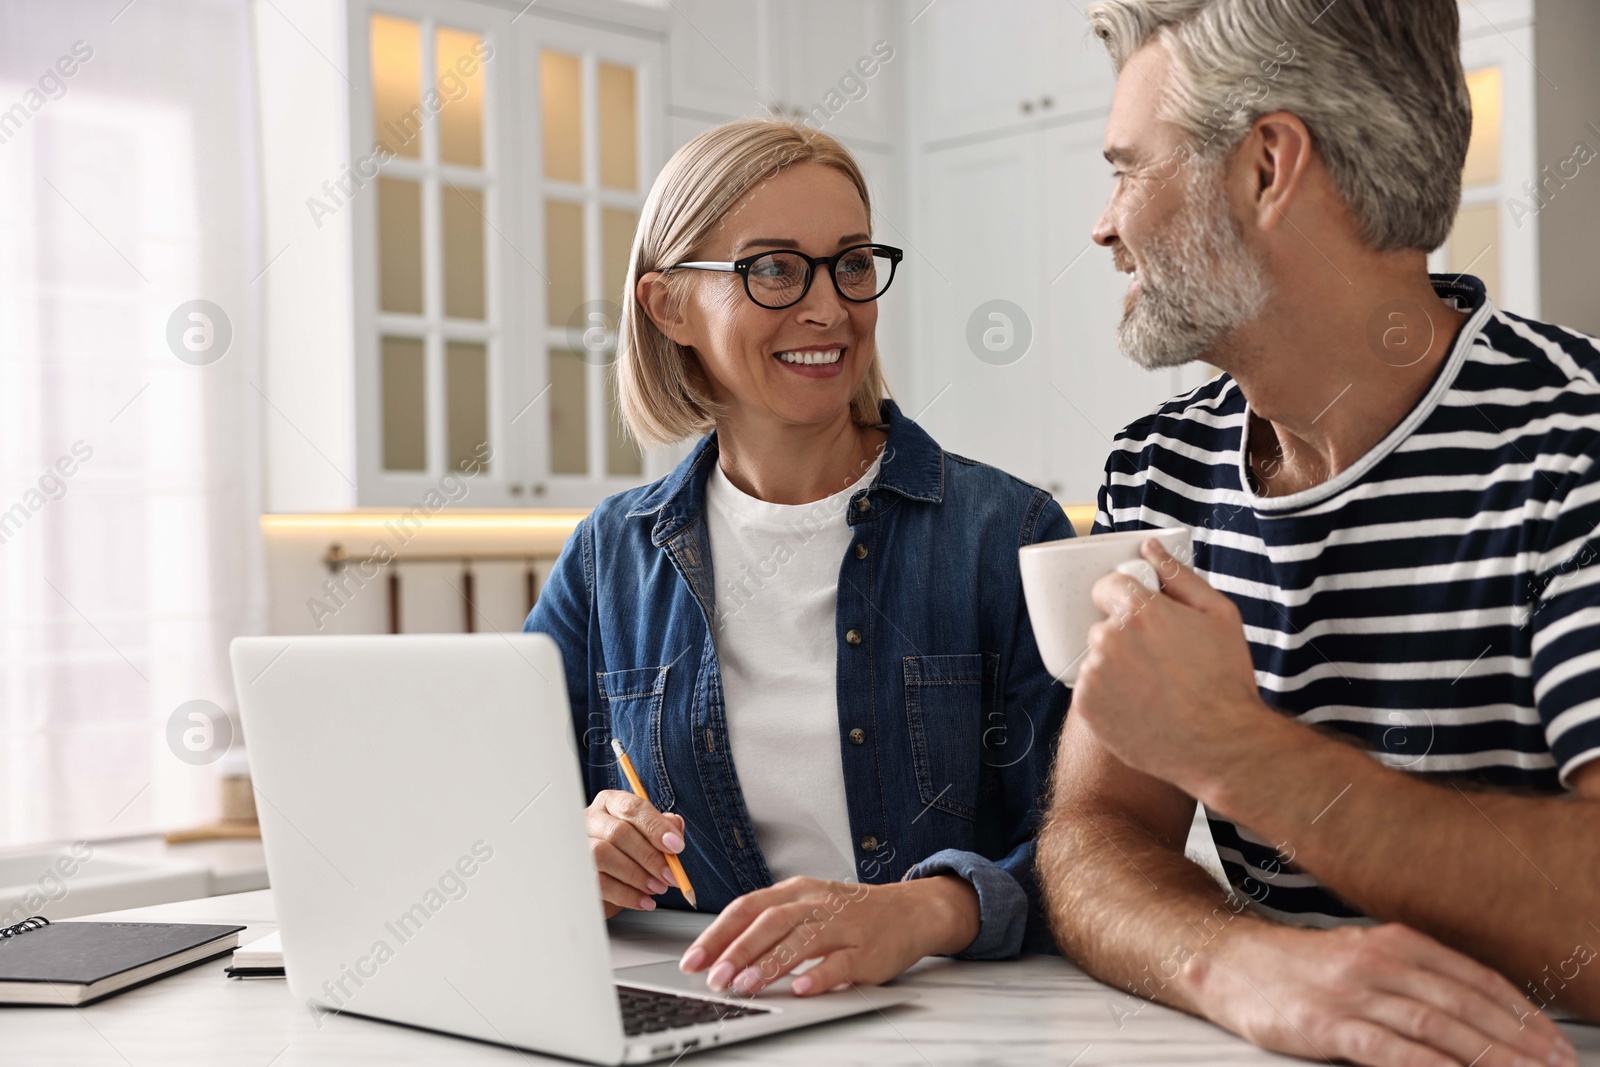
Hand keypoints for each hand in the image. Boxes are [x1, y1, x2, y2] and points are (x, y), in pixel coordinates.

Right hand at [584, 789, 685, 918]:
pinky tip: (644, 901)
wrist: (608, 879)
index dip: (656, 827)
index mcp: (611, 803)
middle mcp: (590, 819)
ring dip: (636, 875)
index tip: (677, 846)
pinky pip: (598, 882)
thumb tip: (675, 826)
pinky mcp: (576, 872)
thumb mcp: (647, 836)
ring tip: (658, 888)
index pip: (632, 807)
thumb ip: (662, 828)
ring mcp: (578, 845)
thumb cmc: (629, 850)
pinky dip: (626, 895)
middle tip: (670, 876)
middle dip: (649, 856)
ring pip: (603, 855)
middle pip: (618, 832)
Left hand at [678, 875, 978, 996]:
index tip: (693, 959)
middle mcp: (817, 903)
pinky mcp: (866, 951)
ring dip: (770, 963)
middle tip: (714, 977)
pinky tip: (801, 988)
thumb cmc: (851, 912)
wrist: (909, 911)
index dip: (718, 933)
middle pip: (770, 921)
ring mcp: (843, 926)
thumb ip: (770, 923)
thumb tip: (722, 952)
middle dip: (737, 950)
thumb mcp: (807, 904)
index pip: (748, 907)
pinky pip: (840, 963)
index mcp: (797, 891)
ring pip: (801, 940)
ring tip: (745, 984)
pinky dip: (819, 975)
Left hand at [1073, 538, 1266, 792]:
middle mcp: (1108, 639)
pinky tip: (1140, 708)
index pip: (1109, 586)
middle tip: (1158, 662)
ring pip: (1097, 660)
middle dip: (1124, 638)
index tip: (1142, 618)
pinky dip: (1108, 698)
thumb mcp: (1220, 615)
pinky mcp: (1086, 708)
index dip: (1126, 599)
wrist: (1222, 745)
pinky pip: (1090, 692)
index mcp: (1139, 610)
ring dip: (1116, 669)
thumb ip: (1180, 576)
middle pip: (1103, 626)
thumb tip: (1151, 547)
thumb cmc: (1226, 680)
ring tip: (1153, 690)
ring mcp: (1094, 675)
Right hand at [1193, 921, 1577, 1066]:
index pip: (1476, 979)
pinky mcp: (1327, 1025)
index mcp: (1395, 942)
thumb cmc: (1298, 969)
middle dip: (1520, 1041)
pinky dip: (1432, 1065)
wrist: (1226, 962)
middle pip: (1466, 1004)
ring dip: (1490, 1055)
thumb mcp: (1362, 957)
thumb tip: (1472, 1015)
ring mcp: (1353, 993)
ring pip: (1439, 1026)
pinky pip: (1391, 1049)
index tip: (1555, 1044)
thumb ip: (1412, 978)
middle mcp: (1380, 962)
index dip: (1523, 1014)